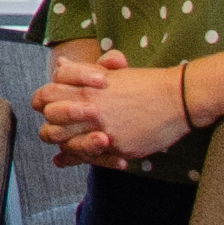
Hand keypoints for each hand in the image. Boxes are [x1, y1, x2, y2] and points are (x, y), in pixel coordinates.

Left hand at [34, 48, 189, 168]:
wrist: (179, 99)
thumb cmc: (146, 83)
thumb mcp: (113, 71)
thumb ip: (84, 70)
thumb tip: (62, 63)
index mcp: (86, 86)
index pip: (46, 94)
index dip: (44, 101)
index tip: (51, 105)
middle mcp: (90, 107)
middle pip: (51, 117)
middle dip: (51, 122)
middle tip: (58, 126)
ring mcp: (102, 128)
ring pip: (64, 141)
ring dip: (63, 143)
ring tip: (66, 144)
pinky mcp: (116, 146)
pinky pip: (89, 157)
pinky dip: (78, 159)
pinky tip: (66, 160)